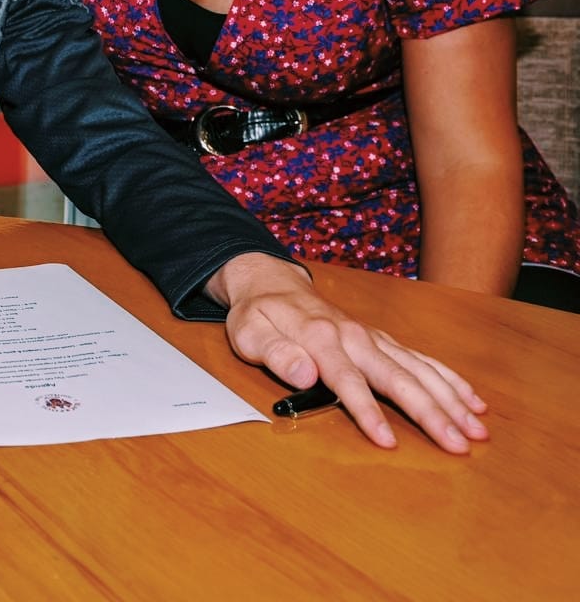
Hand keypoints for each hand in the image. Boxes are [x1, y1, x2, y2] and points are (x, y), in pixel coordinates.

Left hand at [208, 253, 488, 453]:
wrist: (272, 283)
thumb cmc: (259, 313)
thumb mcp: (249, 332)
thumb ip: (276, 353)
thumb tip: (304, 374)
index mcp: (321, 339)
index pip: (349, 382)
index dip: (368, 413)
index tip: (388, 441)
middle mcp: (355, 337)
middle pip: (399, 379)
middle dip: (432, 413)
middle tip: (459, 444)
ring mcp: (373, 338)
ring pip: (420, 370)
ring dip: (451, 400)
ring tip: (478, 429)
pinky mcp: (383, 341)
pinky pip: (423, 360)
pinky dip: (450, 380)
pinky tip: (473, 400)